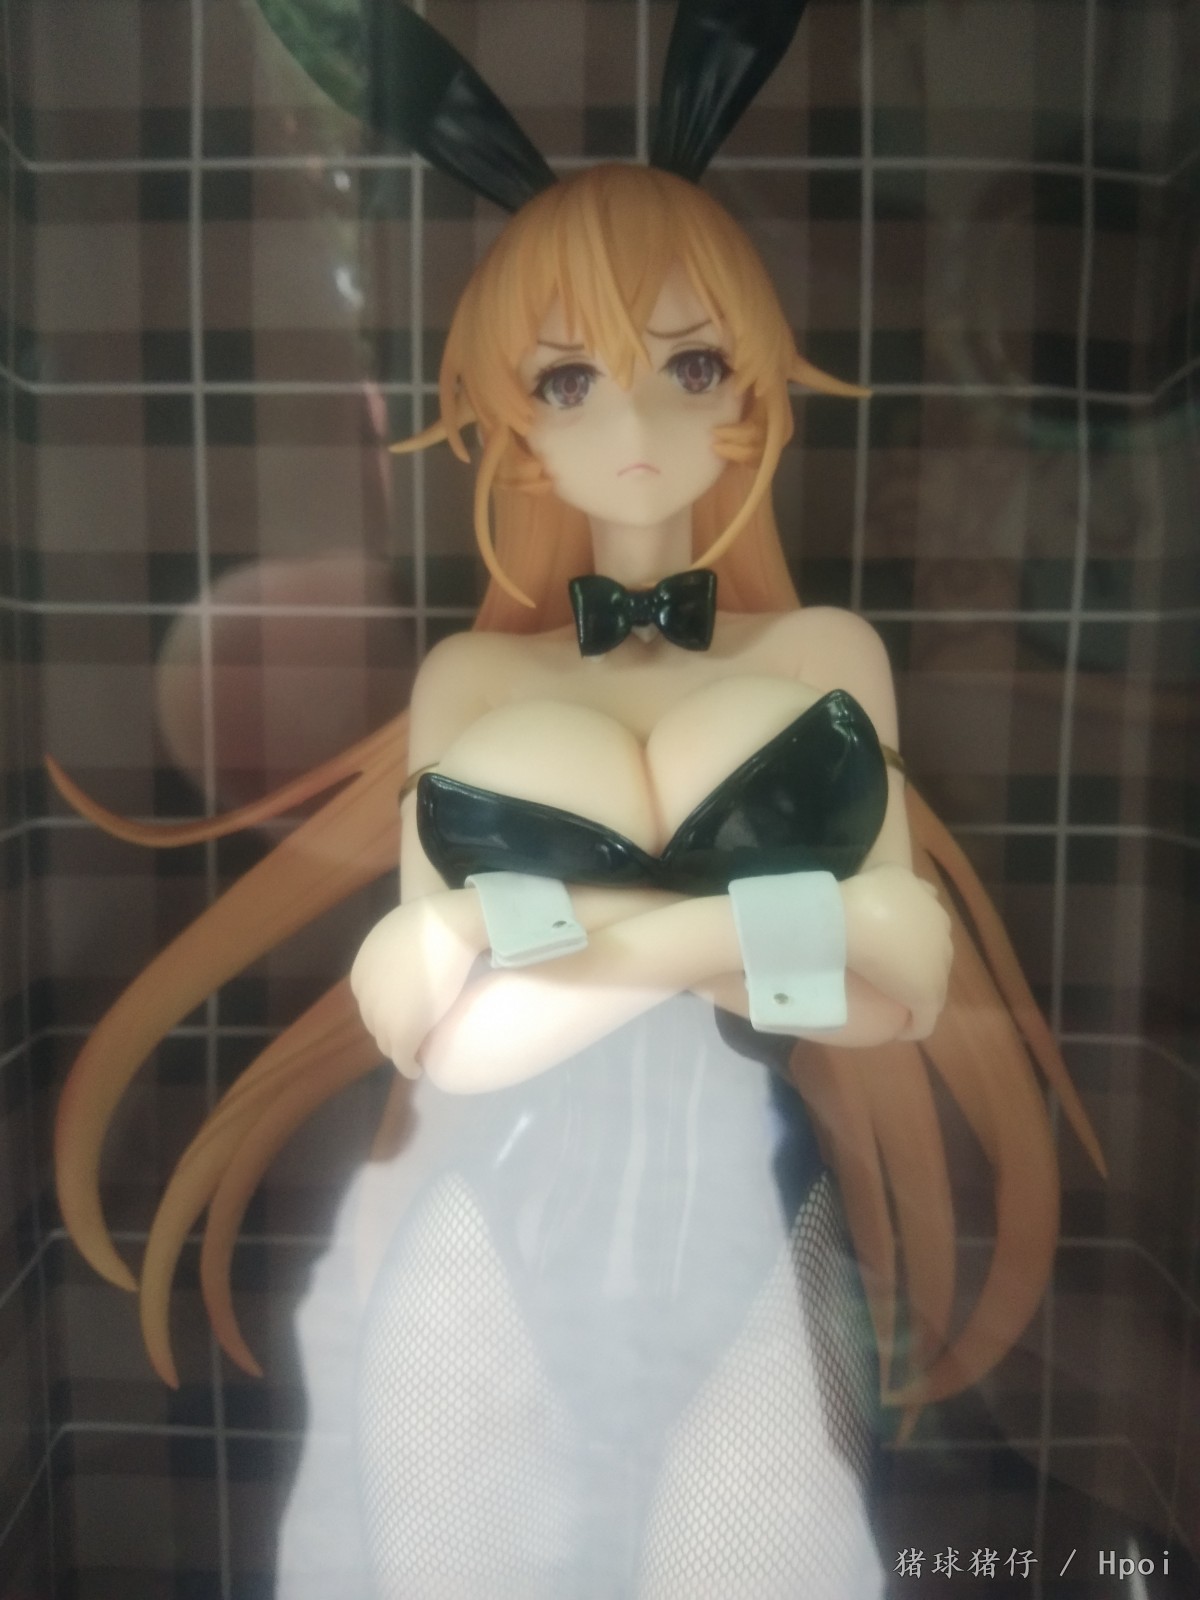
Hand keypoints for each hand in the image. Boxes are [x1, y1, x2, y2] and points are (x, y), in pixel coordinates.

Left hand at [350, 894, 482, 1076]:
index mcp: (361, 972)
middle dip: (391, 1030)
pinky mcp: (402, 1032)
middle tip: (414, 1033)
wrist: (449, 926)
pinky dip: (409, 1065)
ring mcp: (382, 1016)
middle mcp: (365, 996)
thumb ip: (395, 939)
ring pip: (387, 1043)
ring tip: (416, 1051)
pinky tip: (417, 1067)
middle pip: (376, 1023)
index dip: (388, 1010)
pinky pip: (402, 1057)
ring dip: (400, 1048)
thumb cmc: (433, 918)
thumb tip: (407, 902)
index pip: (370, 1001)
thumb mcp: (399, 925)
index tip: (406, 1013)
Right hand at [841, 862, 952, 1039]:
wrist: (859, 918)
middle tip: (888, 976)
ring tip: (894, 1006)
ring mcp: (937, 970)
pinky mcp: (926, 996)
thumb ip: (893, 873)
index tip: (892, 950)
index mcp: (932, 911)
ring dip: (916, 998)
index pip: (930, 932)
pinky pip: (923, 1021)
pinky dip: (913, 1027)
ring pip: (933, 990)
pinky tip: (899, 1032)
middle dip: (917, 968)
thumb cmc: (865, 895)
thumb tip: (888, 872)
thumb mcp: (884, 872)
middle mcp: (942, 939)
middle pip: (934, 960)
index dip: (913, 942)